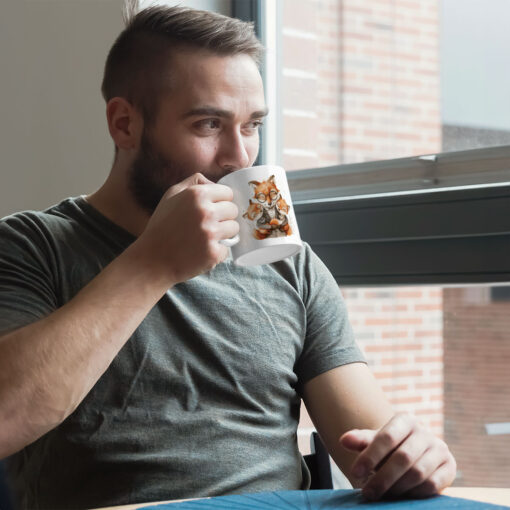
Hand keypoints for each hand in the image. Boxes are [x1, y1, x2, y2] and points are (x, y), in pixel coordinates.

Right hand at [136, 173, 238, 284]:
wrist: (151, 260)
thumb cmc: (161, 227)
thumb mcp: (171, 196)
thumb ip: (193, 183)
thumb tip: (215, 183)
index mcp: (197, 194)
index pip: (228, 193)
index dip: (221, 201)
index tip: (213, 209)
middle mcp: (205, 212)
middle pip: (233, 210)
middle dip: (224, 217)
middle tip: (207, 226)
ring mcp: (210, 233)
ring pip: (234, 229)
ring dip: (224, 234)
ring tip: (205, 238)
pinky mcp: (213, 253)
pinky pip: (227, 249)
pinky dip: (217, 252)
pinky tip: (201, 252)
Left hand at [340, 413, 456, 499]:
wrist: (412, 455)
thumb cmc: (388, 448)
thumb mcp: (373, 442)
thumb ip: (360, 440)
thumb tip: (344, 440)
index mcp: (405, 420)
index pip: (387, 437)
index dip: (370, 456)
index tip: (355, 473)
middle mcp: (425, 432)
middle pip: (403, 457)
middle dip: (383, 478)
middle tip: (368, 493)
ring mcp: (440, 449)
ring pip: (418, 473)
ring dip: (398, 488)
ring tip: (382, 496)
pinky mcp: (449, 467)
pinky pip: (433, 485)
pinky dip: (414, 493)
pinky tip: (401, 497)